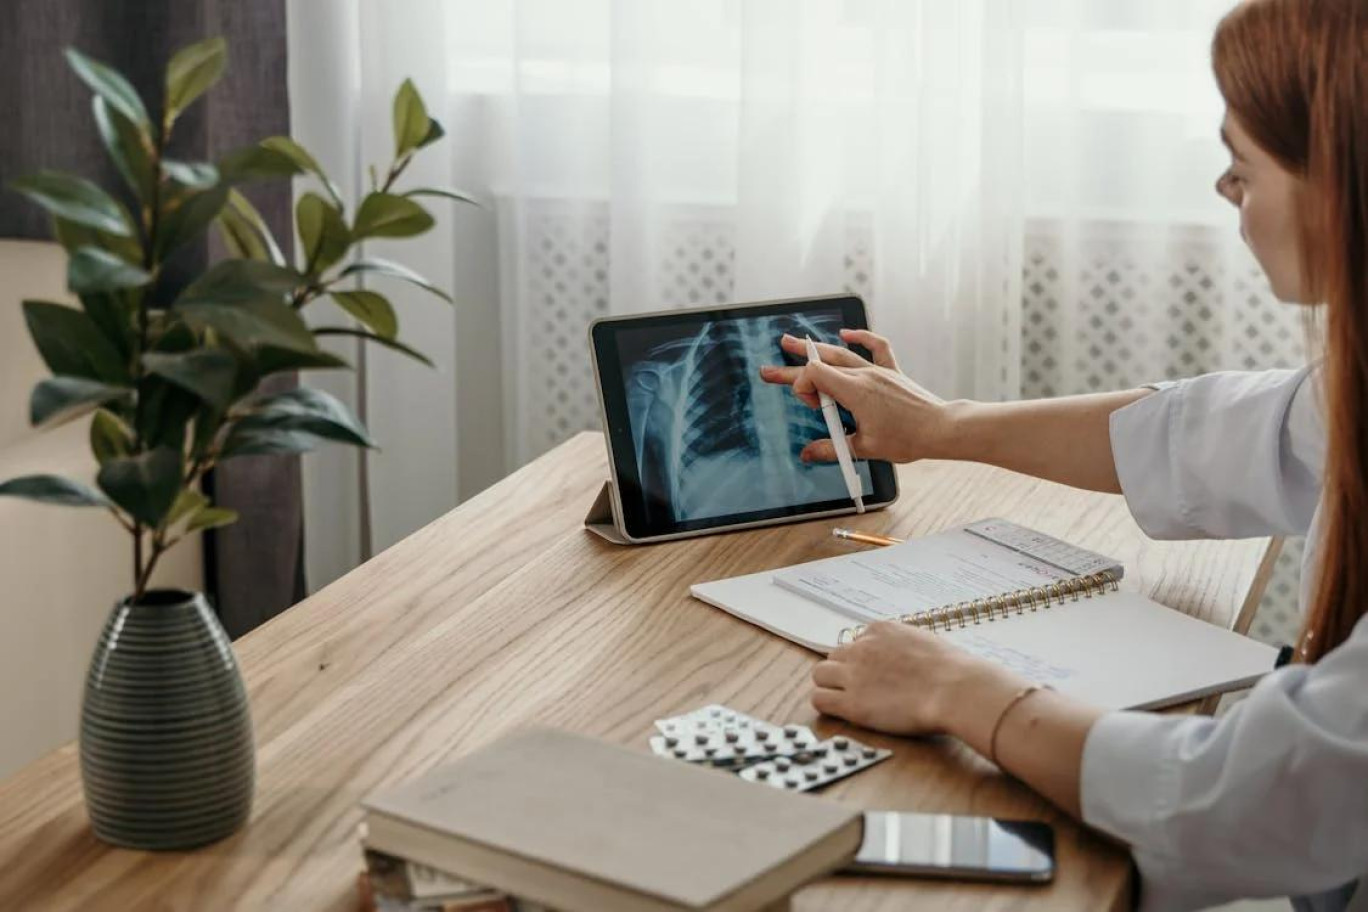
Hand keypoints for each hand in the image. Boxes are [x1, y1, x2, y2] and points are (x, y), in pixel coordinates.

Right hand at [758, 329, 953, 463]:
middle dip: (791, 367)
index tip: (814, 408)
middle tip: (768, 371)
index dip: (803, 388)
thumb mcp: (864, 447)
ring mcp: (878, 371)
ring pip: (841, 353)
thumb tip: (808, 453)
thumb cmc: (908, 438)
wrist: (941, 428)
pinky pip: (876, 347)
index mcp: (854, 391)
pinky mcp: (891, 372)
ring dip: (815, 348)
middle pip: (820, 364)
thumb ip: (831, 448)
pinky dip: (861, 338)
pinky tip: (846, 333)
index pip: (814, 375)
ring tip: (792, 342)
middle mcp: (864, 375)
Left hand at [811, 621, 1024, 737]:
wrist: (955, 689)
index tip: (874, 673)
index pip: (856, 641)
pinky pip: (819, 699)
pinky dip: (827, 704)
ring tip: (847, 700)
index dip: (863, 660)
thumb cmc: (952, 670)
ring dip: (830, 686)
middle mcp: (862, 648)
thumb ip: (903, 646)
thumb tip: (901, 657)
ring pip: (820, 675)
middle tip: (859, 689)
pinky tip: (841, 712)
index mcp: (880, 630)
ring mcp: (854, 675)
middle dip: (844, 671)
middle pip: (834, 656)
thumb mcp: (924, 642)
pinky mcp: (852, 703)